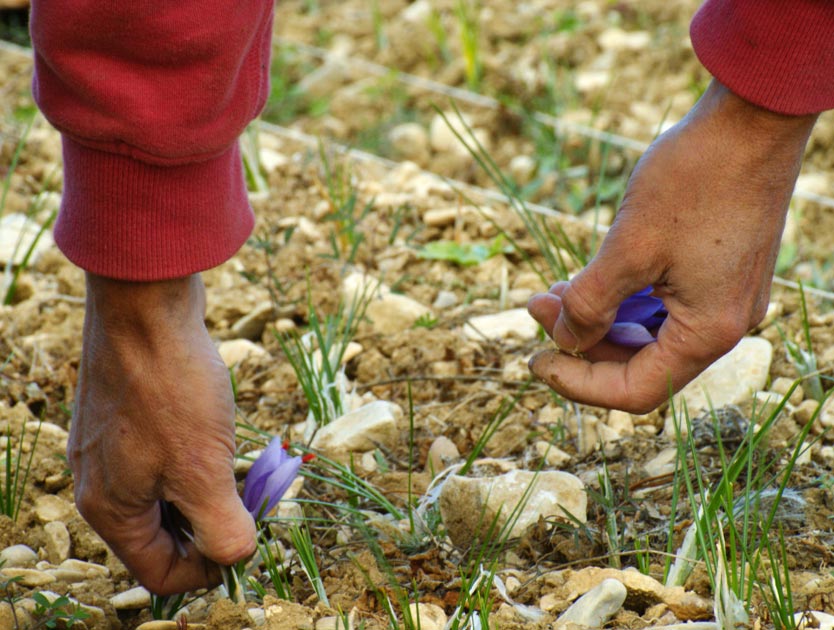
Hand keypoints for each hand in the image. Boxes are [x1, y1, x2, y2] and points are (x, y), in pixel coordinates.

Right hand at [68, 273, 255, 594]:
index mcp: (111, 507)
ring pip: (166, 493)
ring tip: (242, 469)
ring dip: (207, 490)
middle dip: (211, 524)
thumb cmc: (172, 388)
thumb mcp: (203, 470)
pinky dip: (196, 459)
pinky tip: (221, 438)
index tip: (248, 540)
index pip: (159, 572)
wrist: (147, 306)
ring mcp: (111, 446)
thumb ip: (221, 528)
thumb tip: (236, 557)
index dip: (208, 571)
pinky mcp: (128, 415)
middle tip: (252, 502)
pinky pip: (164, 457)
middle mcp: (102, 482)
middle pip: (162, 535)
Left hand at [527, 81, 817, 413]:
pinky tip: (589, 274)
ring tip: (555, 290)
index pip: (636, 390)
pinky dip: (624, 297)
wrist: (752, 119)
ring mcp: (725, 298)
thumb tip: (565, 341)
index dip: (578, 383)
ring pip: (648, 333)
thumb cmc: (696, 178)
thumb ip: (591, 304)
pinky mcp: (718, 273)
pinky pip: (664, 305)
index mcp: (708, 331)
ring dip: (599, 318)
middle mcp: (723, 324)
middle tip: (538, 308)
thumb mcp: (628, 246)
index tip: (534, 359)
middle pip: (641, 363)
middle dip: (582, 342)